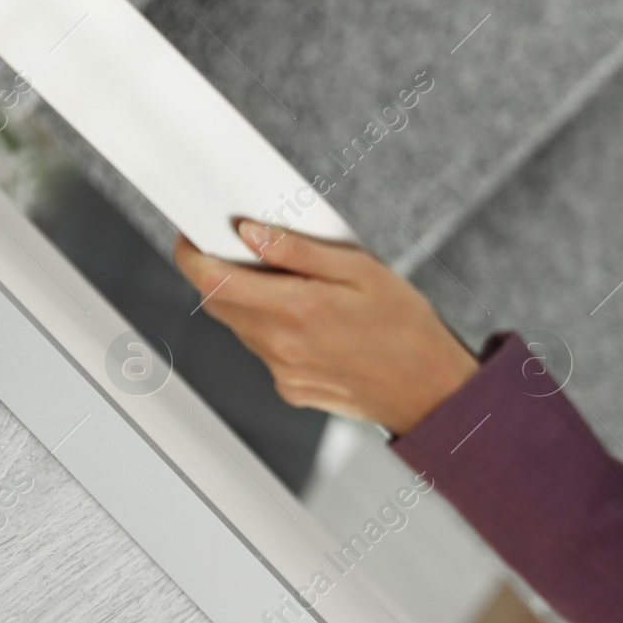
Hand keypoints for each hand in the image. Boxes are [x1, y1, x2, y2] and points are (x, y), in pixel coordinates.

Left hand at [173, 221, 477, 434]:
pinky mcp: (292, 389)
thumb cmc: (407, 326)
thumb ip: (300, 251)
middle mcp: (281, 346)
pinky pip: (267, 352)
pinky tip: (316, 324)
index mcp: (296, 309)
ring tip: (302, 289)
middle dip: (223, 273)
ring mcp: (284, 372)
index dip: (190, 254)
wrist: (431, 389)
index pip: (212, 281)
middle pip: (220, 304)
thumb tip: (250, 233)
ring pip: (243, 327)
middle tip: (252, 250)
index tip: (192, 236)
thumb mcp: (363, 271)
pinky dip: (277, 331)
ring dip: (254, 302)